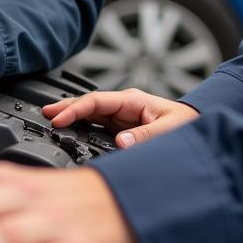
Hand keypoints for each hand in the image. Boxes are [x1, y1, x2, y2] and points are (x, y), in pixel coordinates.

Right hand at [42, 87, 198, 147]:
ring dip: (72, 118)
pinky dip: (82, 129)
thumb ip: (146, 135)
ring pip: (90, 116)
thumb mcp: (169, 130)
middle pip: (88, 105)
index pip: (96, 101)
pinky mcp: (122, 131)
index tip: (58, 119)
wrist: (200, 128)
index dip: (75, 109)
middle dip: (66, 108)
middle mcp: (124, 108)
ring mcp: (121, 118)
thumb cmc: (188, 124)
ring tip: (50, 123)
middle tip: (43, 115)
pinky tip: (70, 134)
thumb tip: (120, 142)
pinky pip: (97, 128)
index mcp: (132, 100)